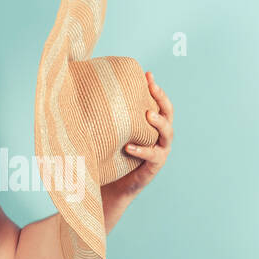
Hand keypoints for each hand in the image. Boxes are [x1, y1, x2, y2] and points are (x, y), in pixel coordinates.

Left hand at [121, 71, 172, 192]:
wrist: (111, 183)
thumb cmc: (111, 152)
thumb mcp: (112, 130)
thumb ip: (110, 113)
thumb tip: (90, 87)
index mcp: (152, 125)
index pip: (159, 102)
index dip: (156, 88)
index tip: (147, 74)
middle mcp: (160, 136)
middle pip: (168, 114)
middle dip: (161, 99)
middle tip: (152, 88)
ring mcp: (160, 151)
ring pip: (167, 134)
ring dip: (159, 122)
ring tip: (149, 115)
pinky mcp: (154, 167)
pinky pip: (153, 156)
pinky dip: (142, 150)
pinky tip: (129, 147)